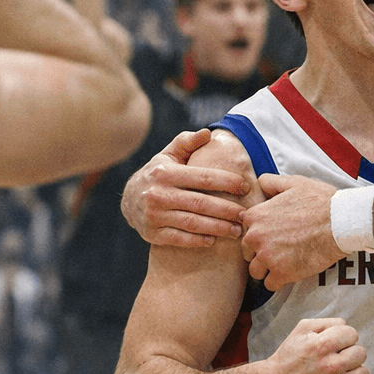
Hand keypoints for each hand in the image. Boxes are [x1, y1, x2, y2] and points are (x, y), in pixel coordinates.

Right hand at [121, 129, 249, 246]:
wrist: (128, 200)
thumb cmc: (157, 174)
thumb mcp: (168, 155)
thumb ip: (187, 142)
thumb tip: (207, 133)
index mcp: (165, 173)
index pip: (203, 178)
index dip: (227, 182)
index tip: (245, 187)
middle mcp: (158, 194)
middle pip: (201, 203)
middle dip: (227, 210)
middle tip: (246, 215)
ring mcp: (154, 215)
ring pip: (192, 223)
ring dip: (218, 228)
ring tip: (236, 230)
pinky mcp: (152, 234)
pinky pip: (179, 239)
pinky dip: (197, 240)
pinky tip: (213, 240)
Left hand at [241, 174, 343, 290]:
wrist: (340, 222)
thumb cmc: (320, 200)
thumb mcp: (293, 182)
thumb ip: (271, 183)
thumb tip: (259, 184)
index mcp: (256, 216)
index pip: (245, 229)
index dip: (258, 233)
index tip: (270, 235)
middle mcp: (256, 237)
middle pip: (247, 252)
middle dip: (259, 253)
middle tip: (277, 251)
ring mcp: (267, 257)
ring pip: (255, 271)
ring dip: (267, 269)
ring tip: (283, 264)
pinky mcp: (281, 273)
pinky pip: (270, 284)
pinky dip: (279, 281)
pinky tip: (290, 273)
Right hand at [255, 318, 366, 373]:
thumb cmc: (286, 359)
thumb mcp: (300, 330)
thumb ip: (326, 323)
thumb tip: (346, 326)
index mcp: (321, 346)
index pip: (352, 334)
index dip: (343, 337)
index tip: (334, 344)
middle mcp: (330, 366)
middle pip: (360, 352)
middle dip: (348, 353)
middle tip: (334, 359)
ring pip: (363, 373)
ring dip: (351, 372)